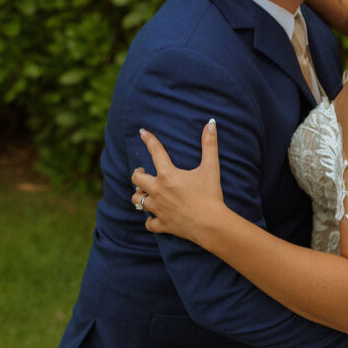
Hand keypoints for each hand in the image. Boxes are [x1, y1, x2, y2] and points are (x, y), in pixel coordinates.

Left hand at [131, 120, 224, 241]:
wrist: (211, 224)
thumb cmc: (210, 195)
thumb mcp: (211, 168)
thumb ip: (209, 144)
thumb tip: (211, 123)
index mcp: (168, 175)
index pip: (155, 152)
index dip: (148, 140)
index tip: (142, 132)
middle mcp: (158, 191)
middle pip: (136, 180)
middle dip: (138, 174)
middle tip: (142, 172)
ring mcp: (158, 209)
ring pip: (138, 201)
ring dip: (140, 195)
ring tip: (144, 192)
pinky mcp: (162, 224)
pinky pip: (149, 223)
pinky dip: (149, 220)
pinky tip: (153, 216)